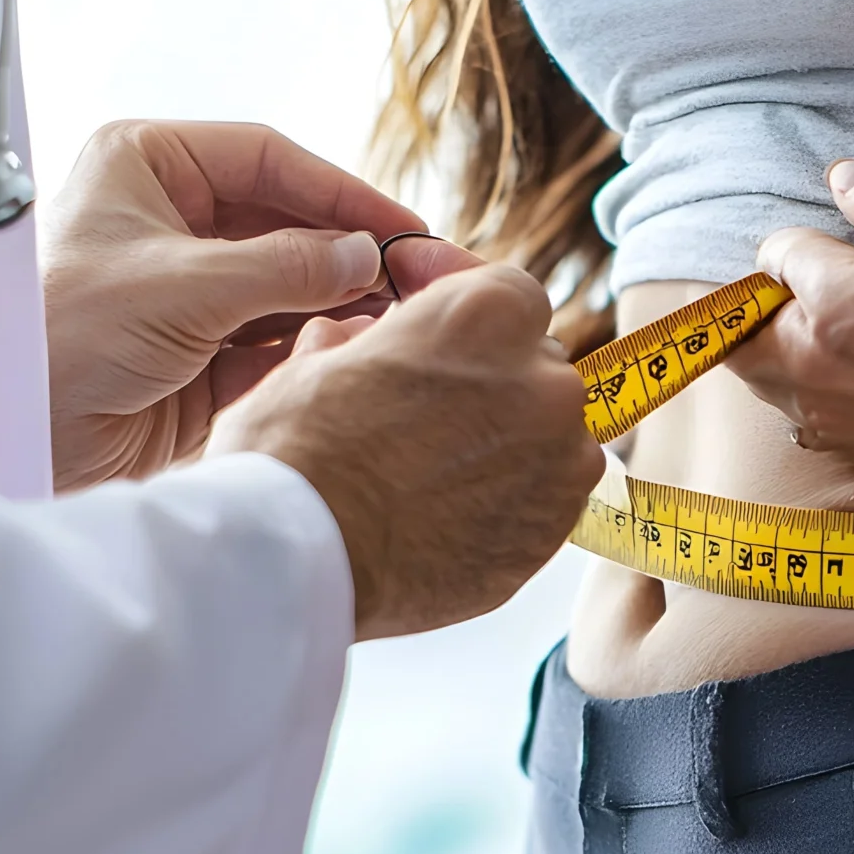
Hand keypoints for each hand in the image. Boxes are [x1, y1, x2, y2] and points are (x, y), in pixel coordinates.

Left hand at [40, 120, 426, 489]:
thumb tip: (368, 257)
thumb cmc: (67, 334)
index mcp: (146, 165)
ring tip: (397, 316)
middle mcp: (167, 219)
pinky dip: (313, 345)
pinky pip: (273, 339)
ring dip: (337, 300)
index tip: (402, 224)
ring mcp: (186, 290)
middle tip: (414, 276)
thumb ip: (286, 267)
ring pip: (285, 283)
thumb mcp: (185, 286)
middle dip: (346, 250)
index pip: (265, 159)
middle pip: (285, 221)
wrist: (15, 436)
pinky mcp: (197, 357)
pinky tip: (355, 348)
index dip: (339, 190)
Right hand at [208, 264, 603, 640]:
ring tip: (435, 472)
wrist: (296, 562)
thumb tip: (353, 342)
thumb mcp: (313, 363)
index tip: (437, 318)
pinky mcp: (554, 529)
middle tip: (428, 409)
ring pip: (547, 435)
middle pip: (532, 364)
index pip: (508, 292)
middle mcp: (542, 382)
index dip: (468, 308)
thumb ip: (361, 343)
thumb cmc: (294, 456)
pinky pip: (544, 499)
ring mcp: (559, 461)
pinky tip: (451, 514)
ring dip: (504, 443)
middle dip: (488, 379)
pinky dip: (508, 500)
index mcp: (488, 316)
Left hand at [731, 160, 853, 480]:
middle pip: (745, 340)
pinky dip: (815, 402)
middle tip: (789, 290)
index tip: (822, 237)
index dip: (798, 238)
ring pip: (772, 389)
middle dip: (756, 310)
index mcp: (824, 305)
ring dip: (777, 359)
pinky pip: (813, 428)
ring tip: (817, 335)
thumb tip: (840, 176)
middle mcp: (814, 373)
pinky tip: (851, 386)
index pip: (776, 258)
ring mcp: (839, 423)